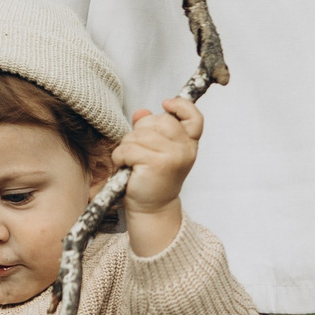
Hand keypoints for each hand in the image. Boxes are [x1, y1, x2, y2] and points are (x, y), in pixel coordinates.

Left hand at [113, 96, 199, 255]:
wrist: (152, 209)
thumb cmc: (152, 179)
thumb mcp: (156, 151)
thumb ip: (150, 130)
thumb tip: (141, 112)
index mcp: (188, 144)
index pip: (194, 117)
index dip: (181, 105)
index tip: (166, 104)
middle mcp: (185, 149)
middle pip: (159, 120)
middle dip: (141, 131)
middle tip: (139, 151)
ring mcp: (173, 156)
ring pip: (139, 134)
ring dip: (127, 147)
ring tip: (132, 163)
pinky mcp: (157, 164)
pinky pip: (128, 148)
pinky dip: (120, 157)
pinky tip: (127, 168)